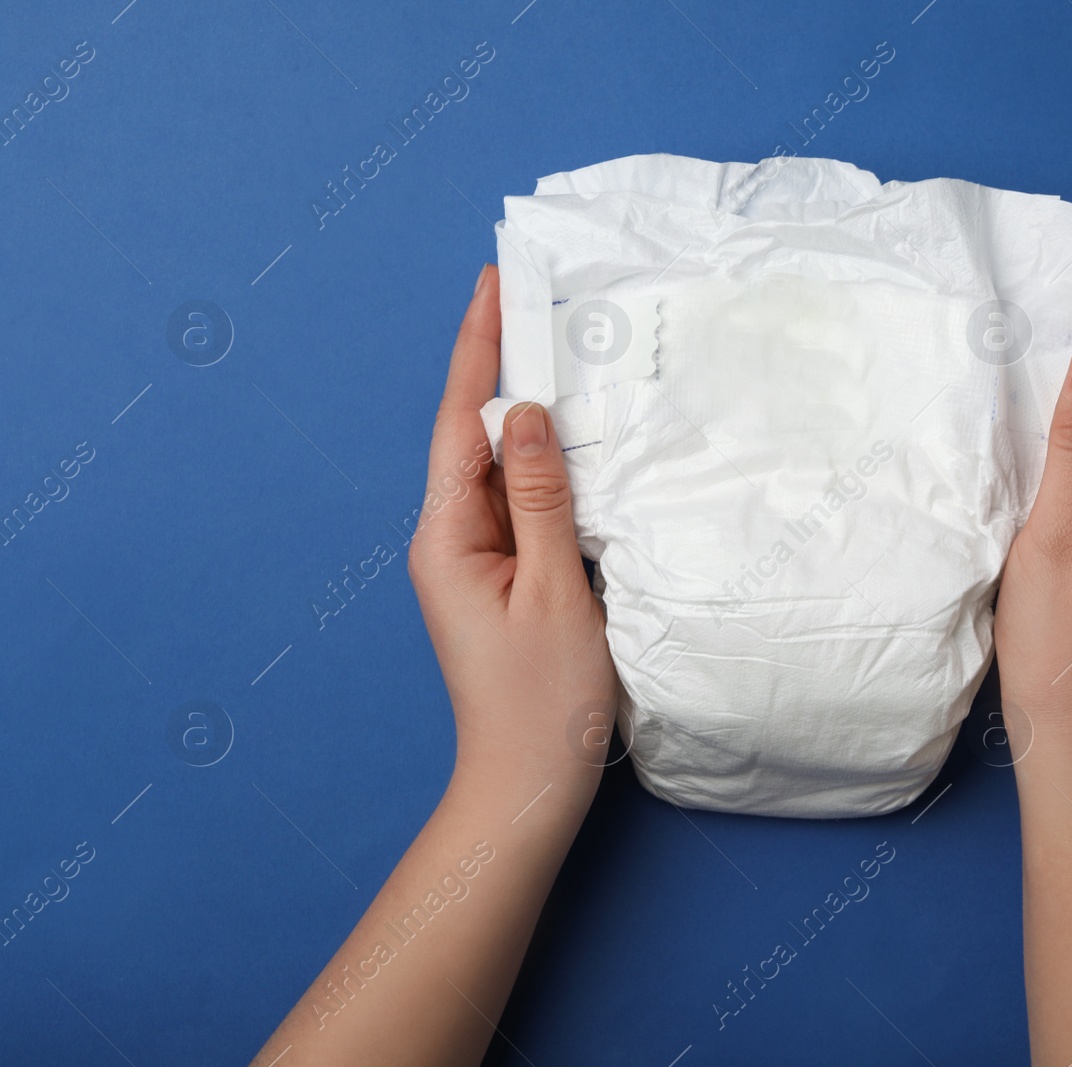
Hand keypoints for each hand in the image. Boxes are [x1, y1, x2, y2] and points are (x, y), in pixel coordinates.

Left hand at [407, 264, 616, 801]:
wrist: (530, 784)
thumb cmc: (544, 700)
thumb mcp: (553, 590)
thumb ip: (542, 498)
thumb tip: (528, 414)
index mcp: (447, 537)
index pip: (460, 422)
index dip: (477, 349)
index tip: (494, 285)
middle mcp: (450, 540)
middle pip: (478, 437)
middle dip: (508, 370)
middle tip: (544, 304)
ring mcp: (475, 560)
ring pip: (504, 470)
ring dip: (534, 420)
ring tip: (569, 359)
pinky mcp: (503, 579)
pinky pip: (523, 506)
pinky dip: (550, 471)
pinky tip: (581, 447)